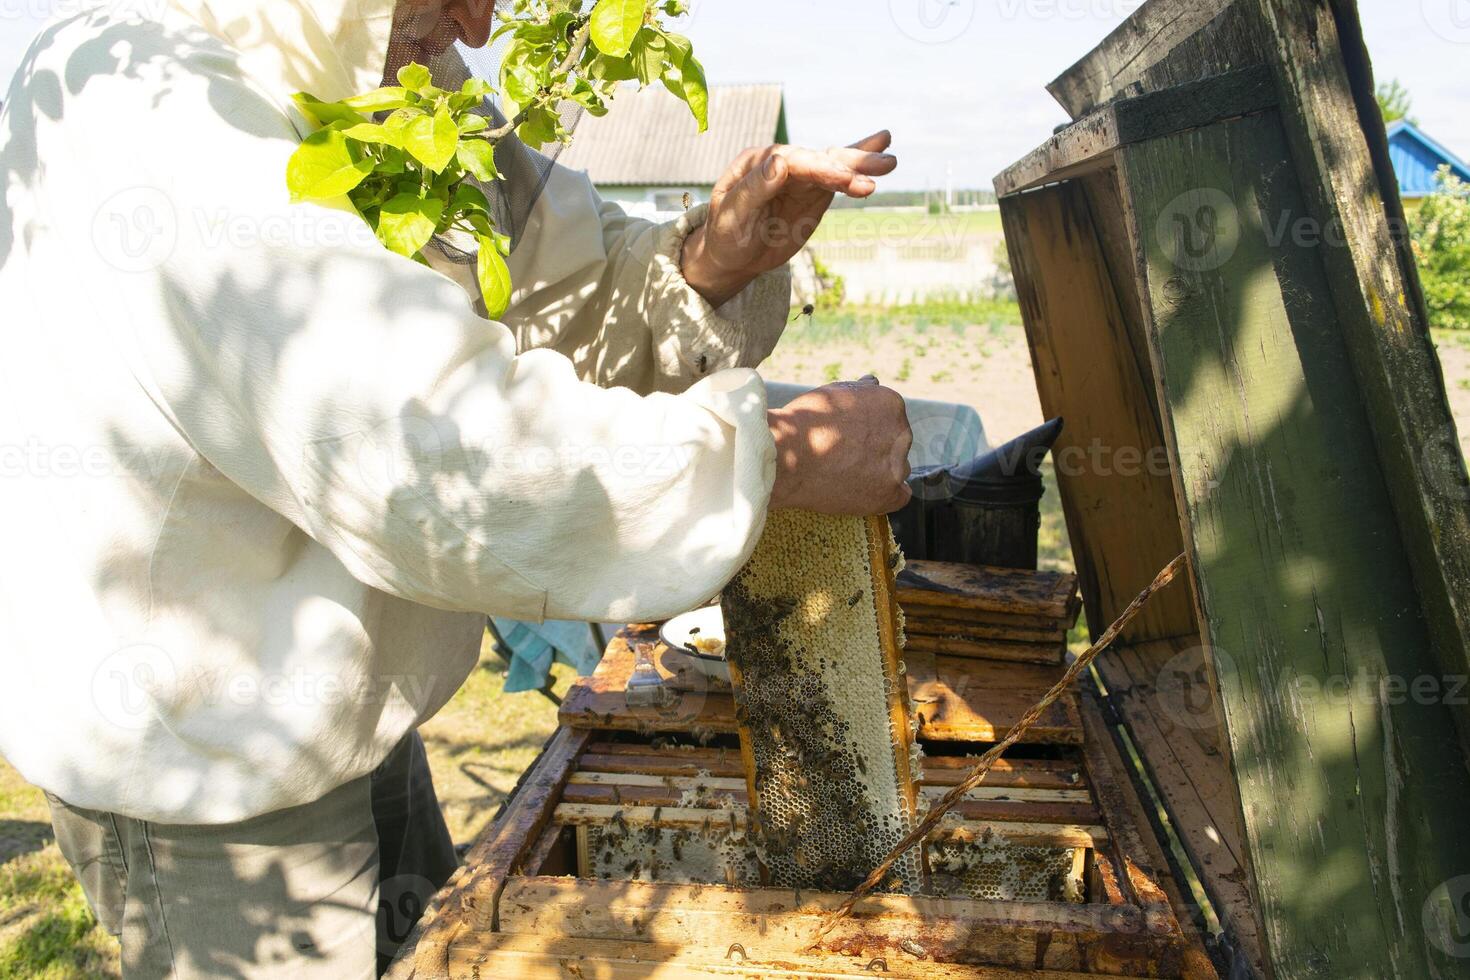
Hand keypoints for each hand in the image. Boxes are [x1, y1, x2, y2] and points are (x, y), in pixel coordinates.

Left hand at [682, 131, 897, 306]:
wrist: (732, 256)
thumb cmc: (725, 235)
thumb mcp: (732, 215)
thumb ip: (754, 188)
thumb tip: (781, 161)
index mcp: (758, 161)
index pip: (794, 160)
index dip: (820, 169)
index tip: (844, 181)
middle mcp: (782, 161)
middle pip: (819, 159)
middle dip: (848, 165)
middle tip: (879, 168)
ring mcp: (801, 176)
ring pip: (834, 165)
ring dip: (862, 164)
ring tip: (890, 163)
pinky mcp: (814, 192)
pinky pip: (839, 178)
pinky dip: (859, 170)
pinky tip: (882, 152)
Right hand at [767, 377, 912, 515]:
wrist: (788, 454)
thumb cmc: (805, 421)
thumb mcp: (833, 392)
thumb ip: (860, 391)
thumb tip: (873, 383)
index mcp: (892, 404)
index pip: (890, 419)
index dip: (869, 429)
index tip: (850, 437)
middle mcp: (902, 433)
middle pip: (895, 443)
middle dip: (875, 449)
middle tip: (845, 457)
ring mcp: (897, 465)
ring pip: (896, 469)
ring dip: (879, 472)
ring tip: (847, 475)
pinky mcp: (889, 494)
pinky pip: (899, 497)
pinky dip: (884, 495)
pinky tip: (864, 492)